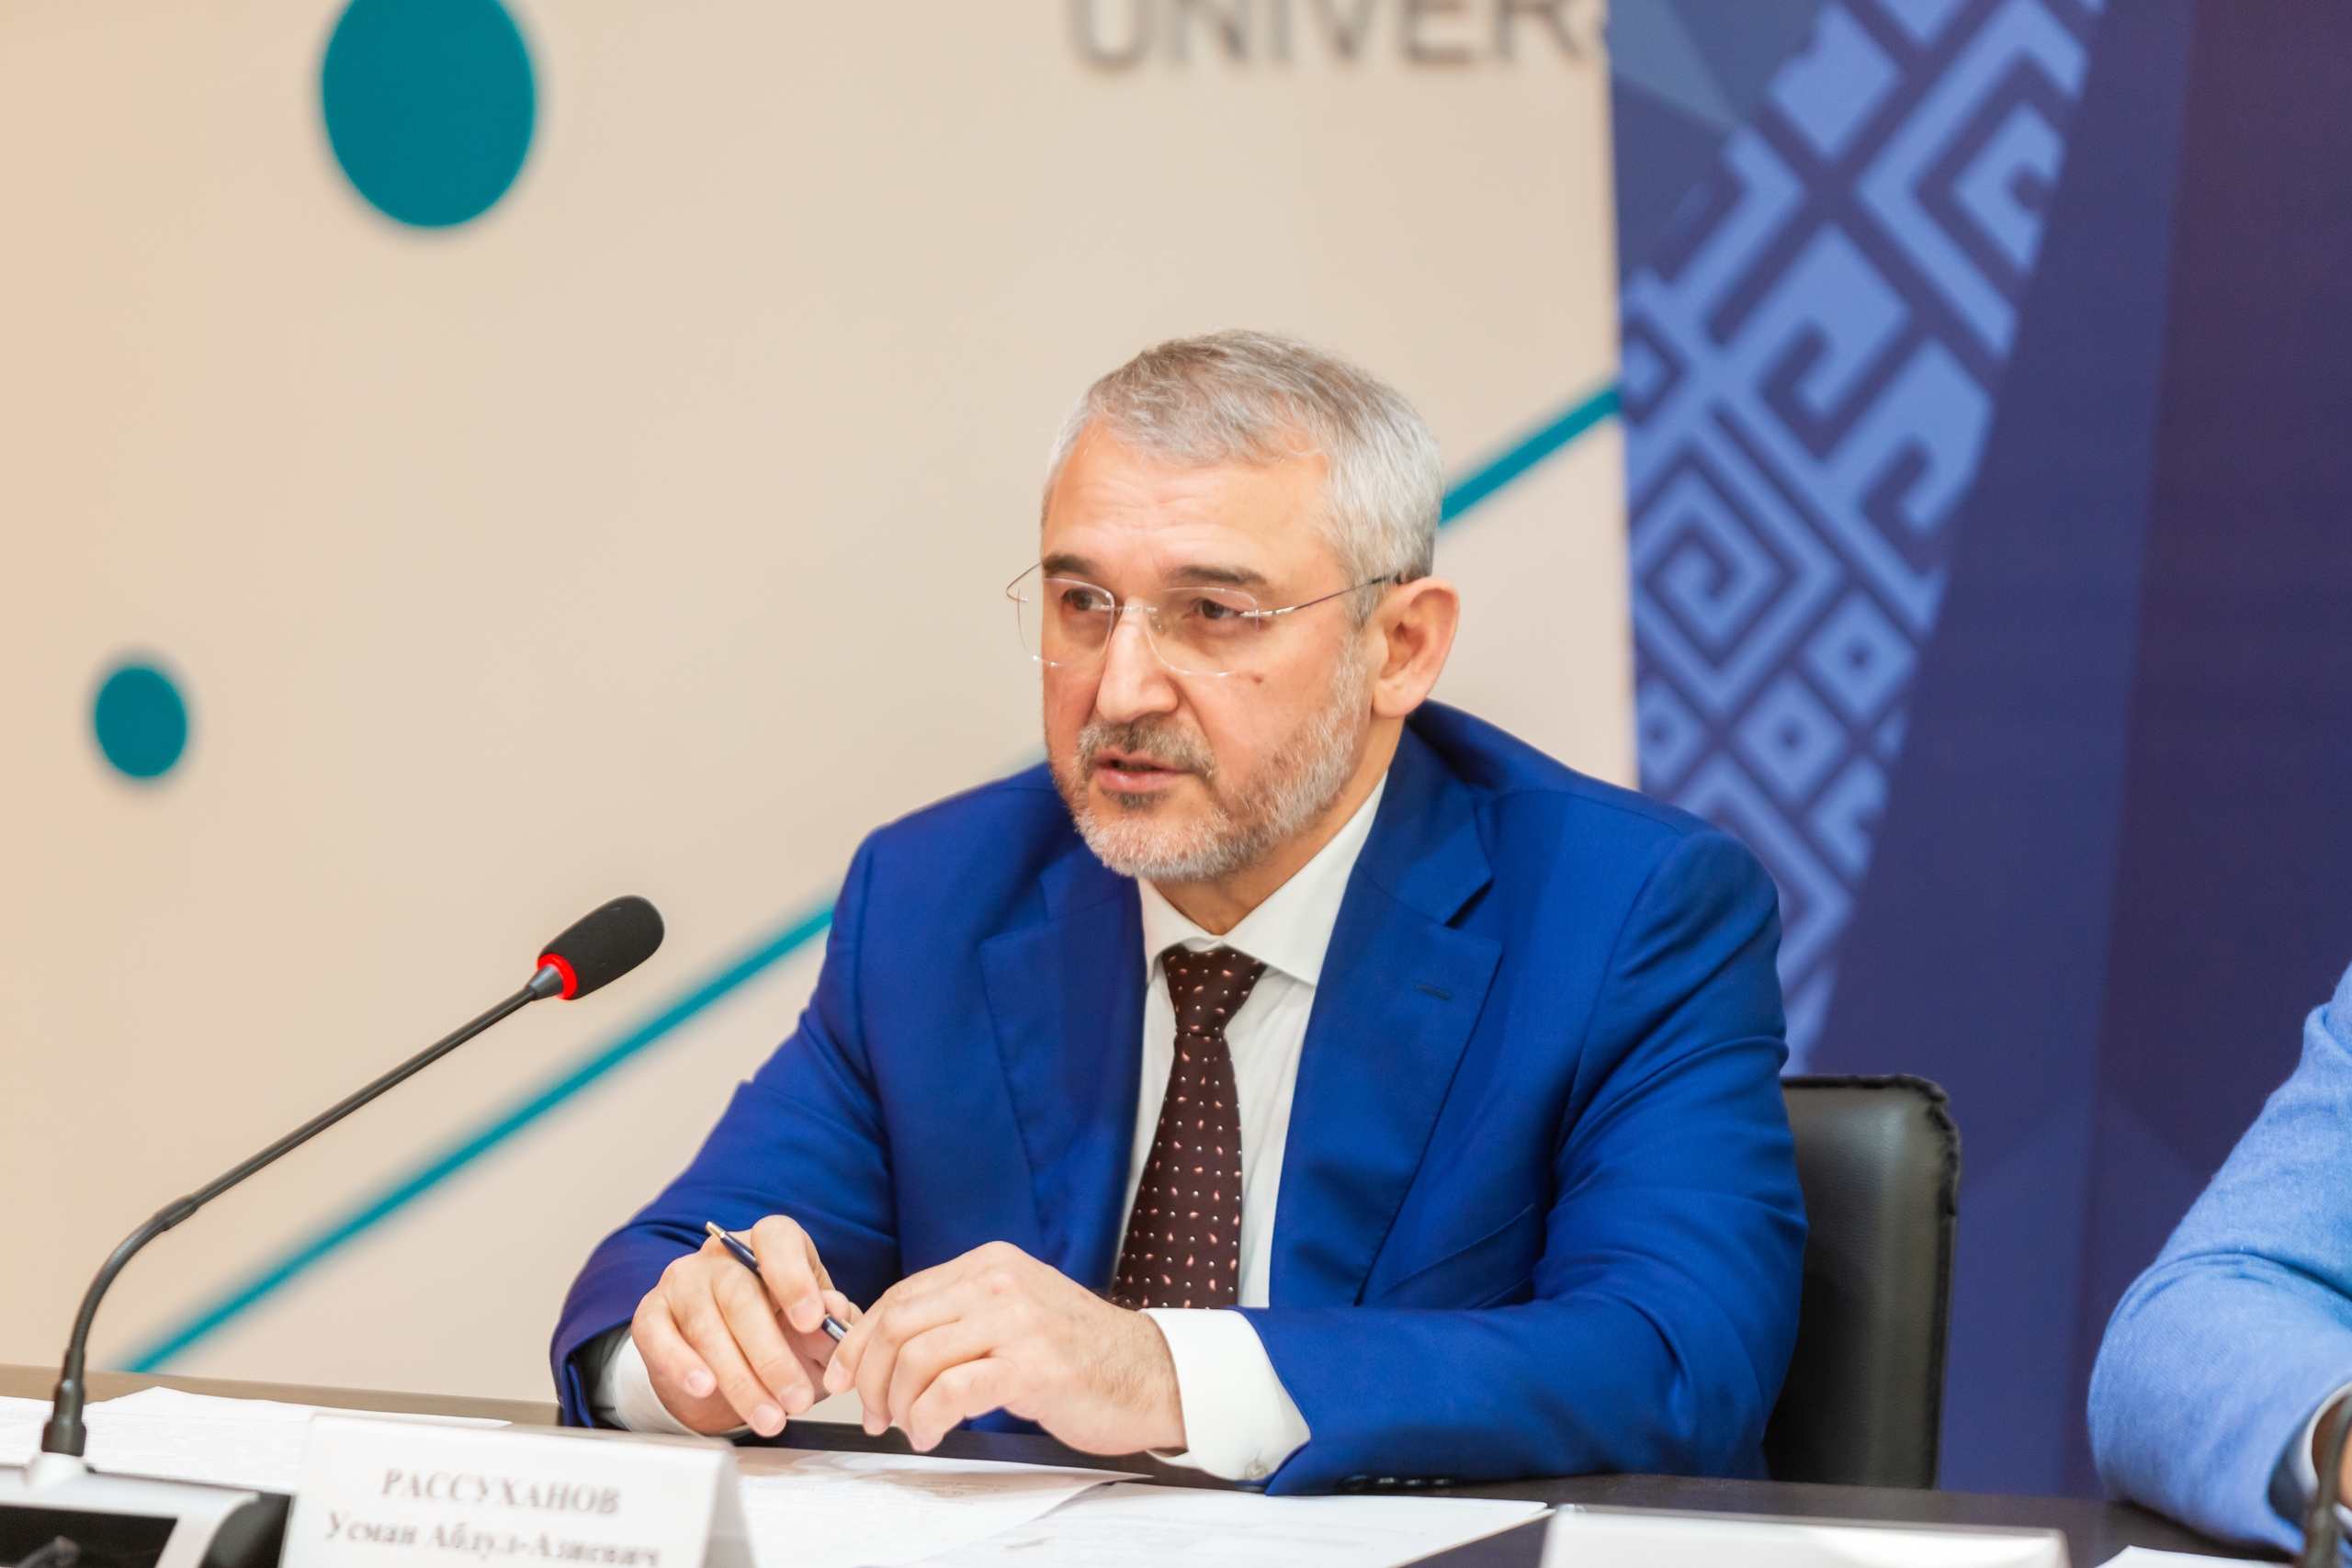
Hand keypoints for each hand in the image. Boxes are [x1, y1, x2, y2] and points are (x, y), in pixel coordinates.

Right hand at [631, 1215, 860, 1436]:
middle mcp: (722, 1256)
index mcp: (769, 1244)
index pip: (776, 1239)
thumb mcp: (816, 1330)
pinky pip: (659, 1337)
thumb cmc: (780, 1331)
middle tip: (798, 1400)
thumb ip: (833, 1322)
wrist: (725, 1359)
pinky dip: (681, 1365)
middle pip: (741, 1297)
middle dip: (773, 1357)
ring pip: (707, 1326)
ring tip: (769, 1416)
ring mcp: (682, 1282)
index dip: (795, 1278)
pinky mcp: (651, 1314)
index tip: (812, 1321)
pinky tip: (704, 1388)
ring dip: (740, 1379)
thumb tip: (835, 1314)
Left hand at [822, 1240, 1184, 1454]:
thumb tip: (889, 1345)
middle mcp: (999, 1281)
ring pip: (916, 1357)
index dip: (862, 1341)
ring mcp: (1016, 1320)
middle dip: (870, 1376)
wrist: (1150, 1374)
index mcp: (990, 1263)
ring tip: (909, 1426)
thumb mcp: (1016, 1313)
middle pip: (899, 1324)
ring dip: (898, 1403)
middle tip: (872, 1412)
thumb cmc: (1080, 1353)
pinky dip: (927, 1418)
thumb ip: (962, 1314)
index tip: (847, 1376)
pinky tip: (932, 1433)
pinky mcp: (1030, 1366)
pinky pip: (951, 1391)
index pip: (901, 1295)